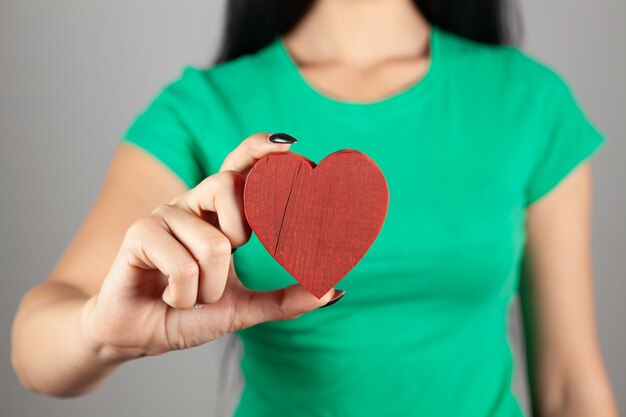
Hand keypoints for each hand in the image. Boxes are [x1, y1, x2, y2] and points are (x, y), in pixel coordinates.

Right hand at [82, 133, 338, 359]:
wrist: (139, 336)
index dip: (259, 150)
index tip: (290, 145)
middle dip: (238, 232)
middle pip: (227, 184)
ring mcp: (163, 215)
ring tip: (193, 295)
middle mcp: (190, 204)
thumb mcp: (244, 306)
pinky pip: (184, 266)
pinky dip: (186, 296)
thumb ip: (287, 299)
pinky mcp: (139, 234)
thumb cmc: (188, 312)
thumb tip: (334, 291)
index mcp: (216, 212)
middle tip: (225, 260)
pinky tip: (171, 298)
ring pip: (214, 245)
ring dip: (211, 288)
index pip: (238, 167)